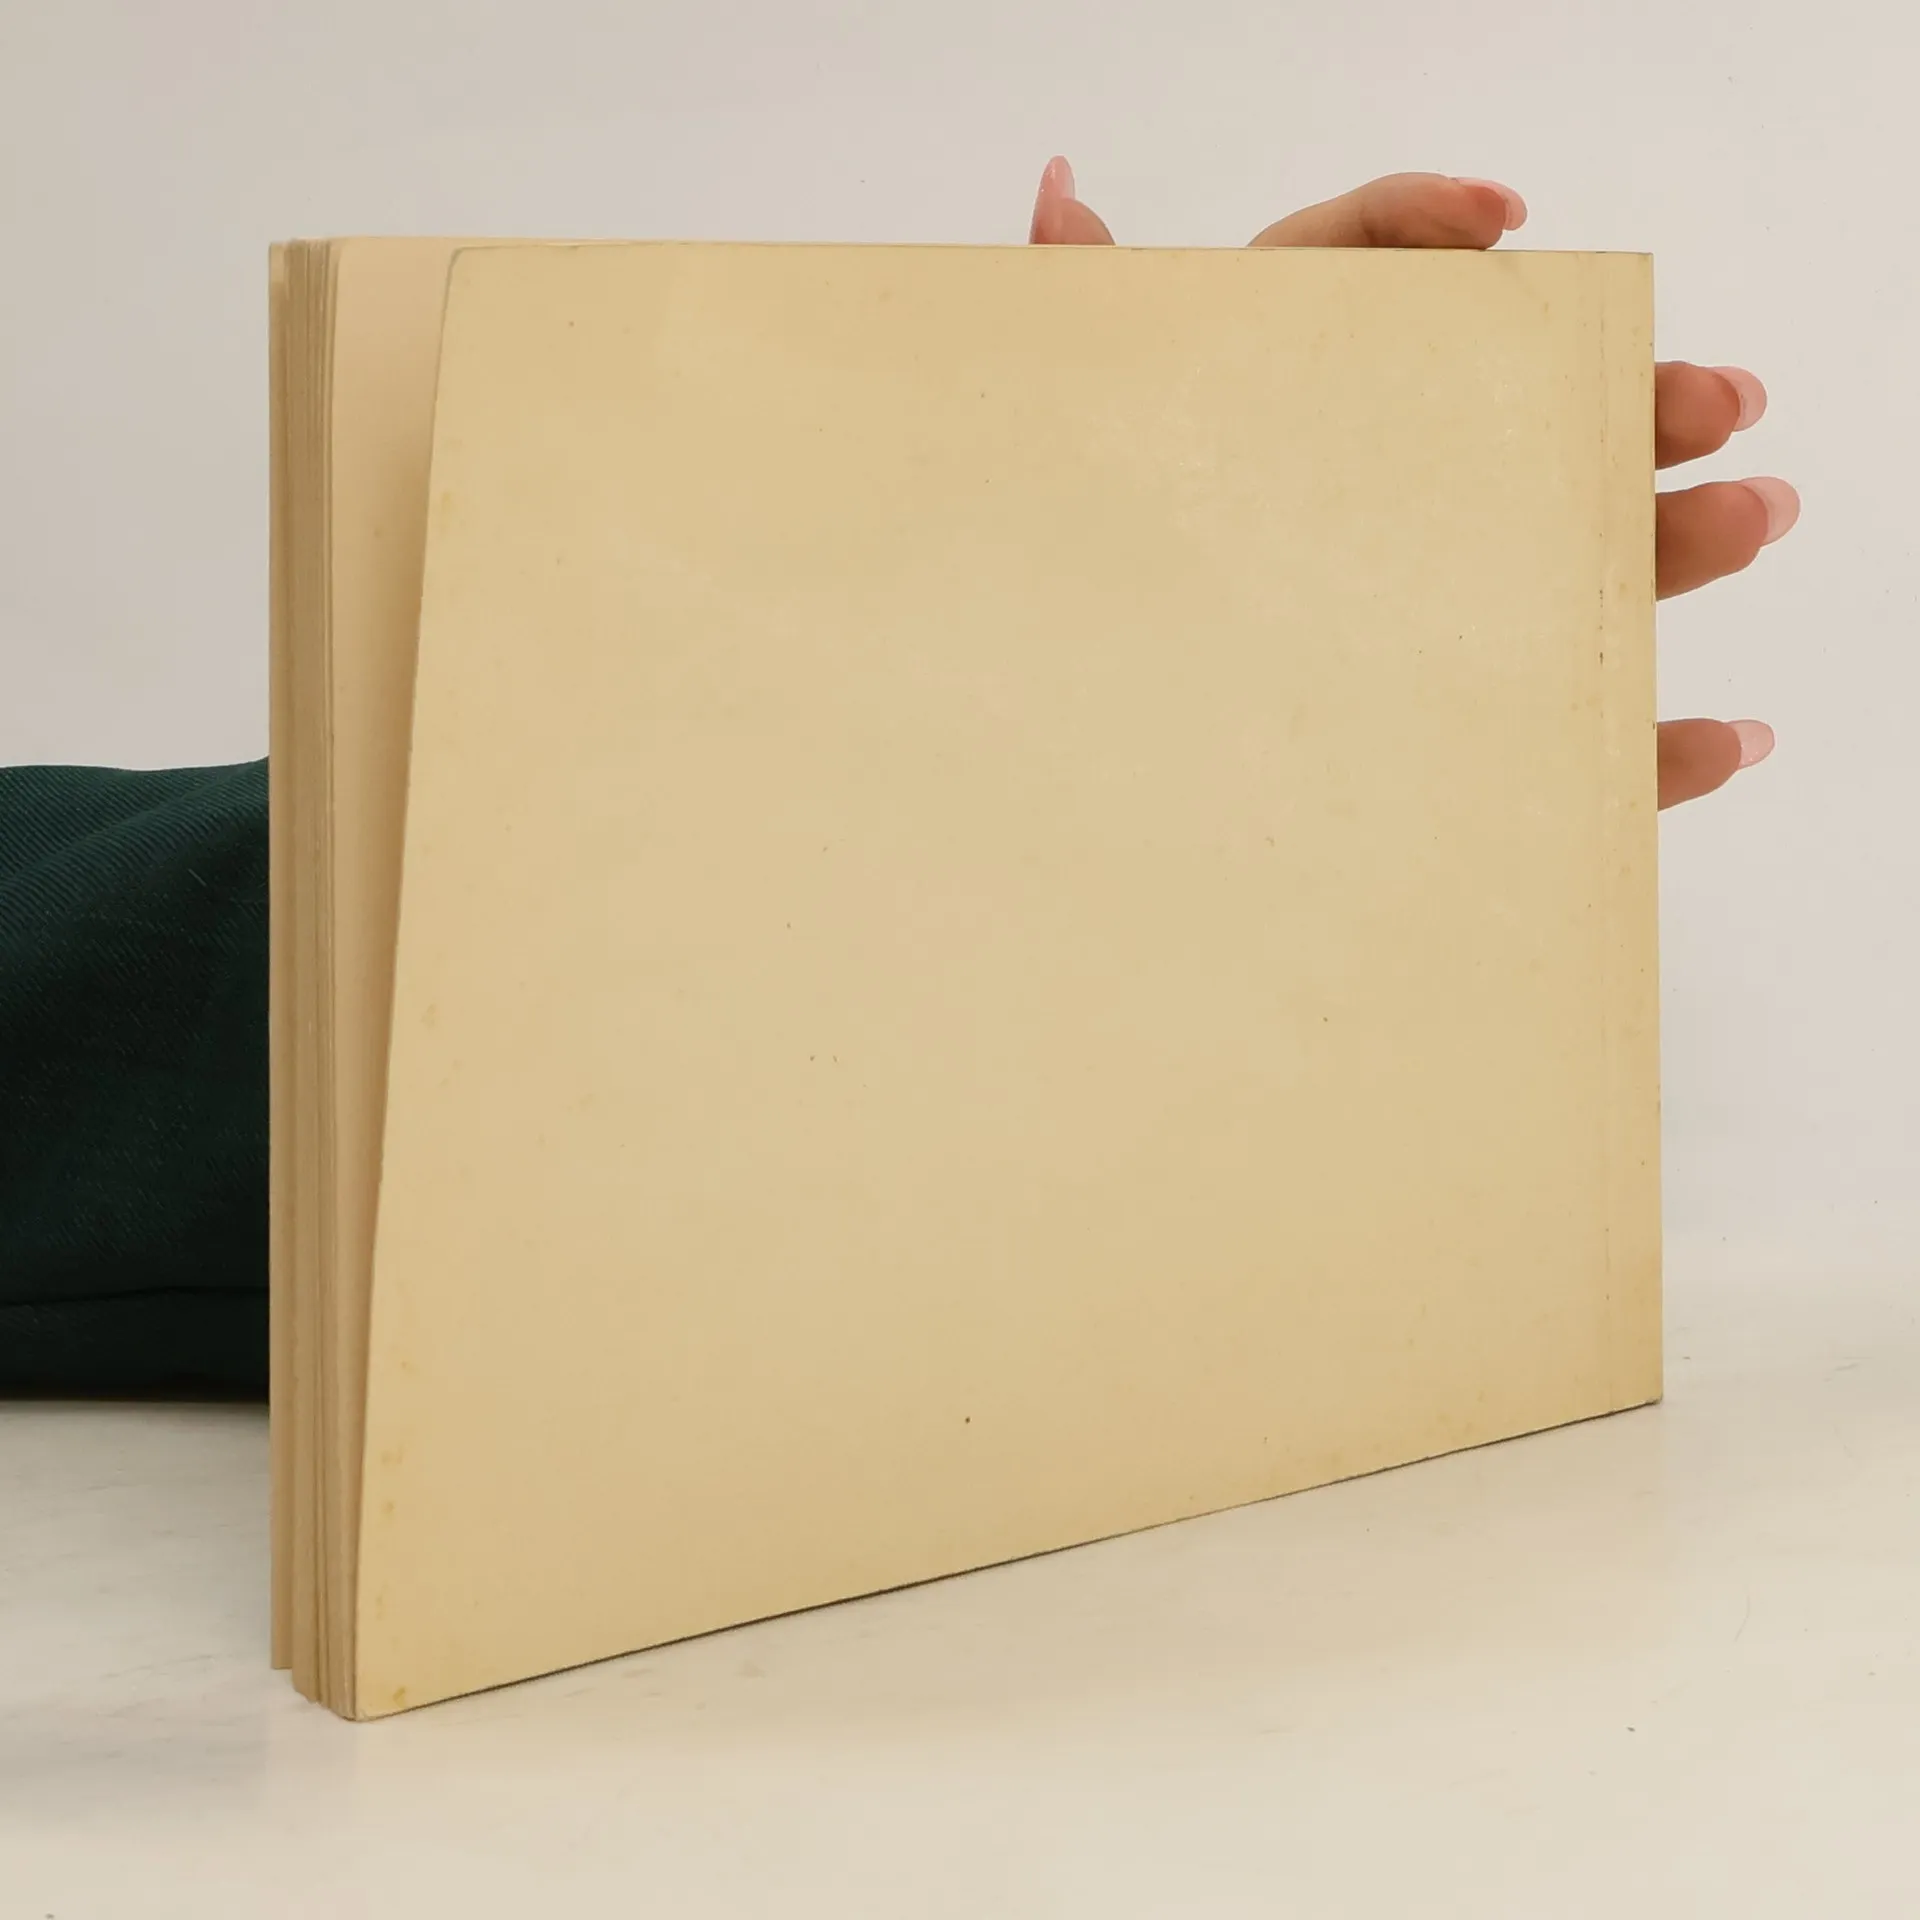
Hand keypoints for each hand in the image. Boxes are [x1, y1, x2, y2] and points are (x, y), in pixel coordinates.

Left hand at [1028, 159, 1796, 809]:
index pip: (1369, 278)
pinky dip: (1642, 755)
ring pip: (1566, 574)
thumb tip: (1060, 193)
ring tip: (1748, 516)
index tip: (1503, 222)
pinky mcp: (1445, 739)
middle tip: (1707, 398)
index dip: (1435, 231)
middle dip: (1628, 400)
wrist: (1056, 749)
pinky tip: (1715, 741)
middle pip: (1522, 426)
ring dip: (1672, 546)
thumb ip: (1071, 320)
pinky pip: (1554, 746)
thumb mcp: (1066, 442)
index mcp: (1291, 397)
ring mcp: (1424, 619)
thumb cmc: (1074, 573)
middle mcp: (1379, 495)